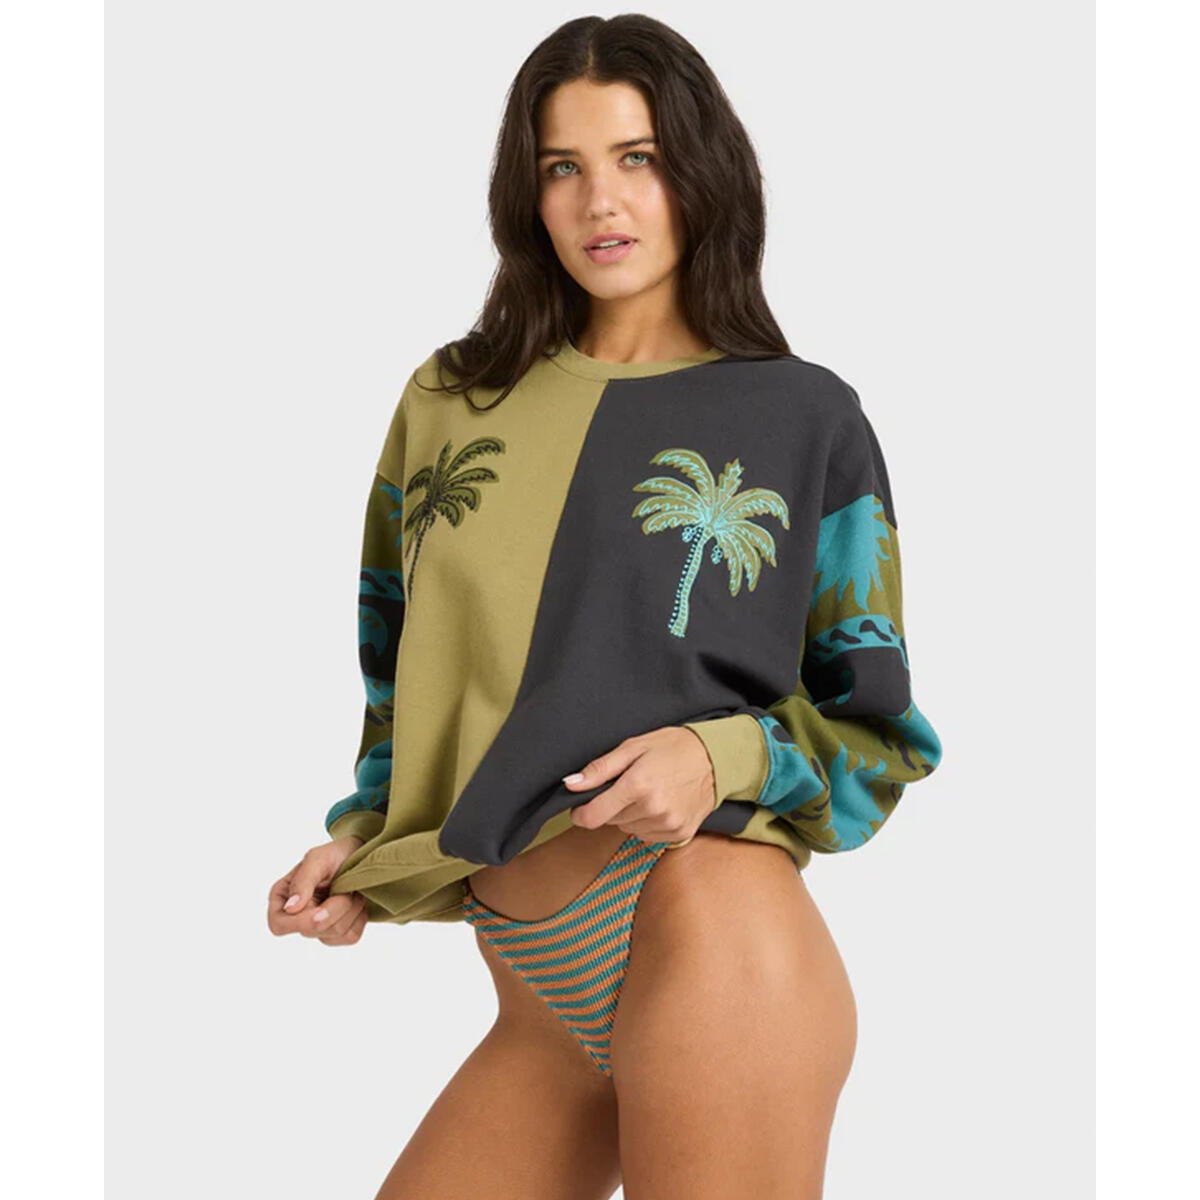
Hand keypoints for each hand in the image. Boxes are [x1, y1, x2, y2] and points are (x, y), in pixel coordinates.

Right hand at [266, 835, 368, 944]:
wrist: (360, 855)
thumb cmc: (336, 854)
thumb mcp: (318, 859)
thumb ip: (303, 882)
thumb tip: (290, 908)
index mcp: (283, 897)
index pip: (279, 925)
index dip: (300, 922)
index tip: (320, 910)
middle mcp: (296, 916)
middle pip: (311, 931)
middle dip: (335, 908)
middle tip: (344, 886)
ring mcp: (317, 926)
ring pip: (333, 935)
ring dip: (350, 909)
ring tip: (350, 890)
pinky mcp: (338, 934)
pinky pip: (350, 937)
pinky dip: (359, 917)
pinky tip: (356, 901)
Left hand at [562, 726, 715, 846]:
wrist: (715, 758)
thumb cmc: (672, 747)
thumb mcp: (633, 747)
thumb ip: (600, 769)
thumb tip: (570, 784)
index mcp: (637, 786)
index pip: (593, 816)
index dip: (581, 813)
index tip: (581, 806)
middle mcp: (653, 810)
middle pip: (611, 820)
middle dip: (612, 805)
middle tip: (629, 785)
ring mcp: (668, 824)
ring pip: (629, 829)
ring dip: (630, 815)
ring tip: (648, 792)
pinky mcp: (680, 834)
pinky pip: (648, 835)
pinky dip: (648, 823)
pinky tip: (661, 804)